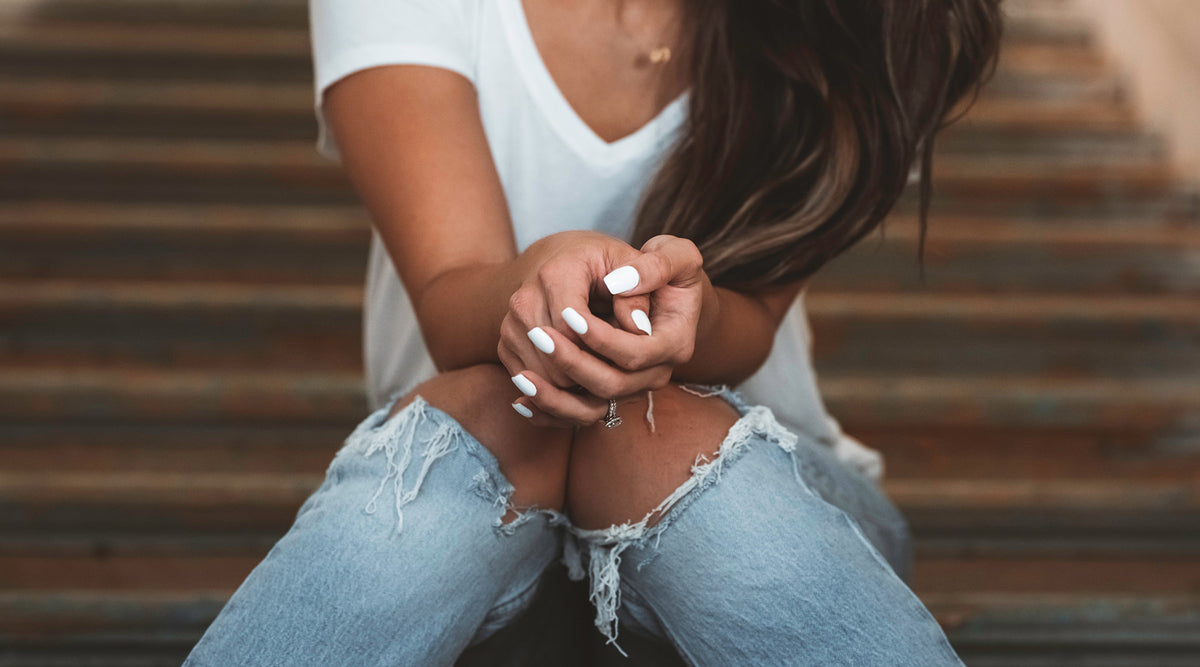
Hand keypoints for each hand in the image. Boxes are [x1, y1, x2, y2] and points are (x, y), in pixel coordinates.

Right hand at [497, 231, 661, 426]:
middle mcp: (523, 301)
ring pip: (541, 377)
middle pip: (555, 360)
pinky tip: (583, 386)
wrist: (555, 259)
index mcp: (554, 274)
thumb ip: (640, 289)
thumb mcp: (627, 262)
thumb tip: (641, 328)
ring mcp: (510, 325)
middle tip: (623, 382)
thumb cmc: (599, 261)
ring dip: (573, 389)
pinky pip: (529, 381)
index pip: (573, 330)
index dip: (600, 352)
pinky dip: (555, 392)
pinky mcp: (505, 345)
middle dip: (589, 376)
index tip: (628, 361)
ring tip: (605, 385)